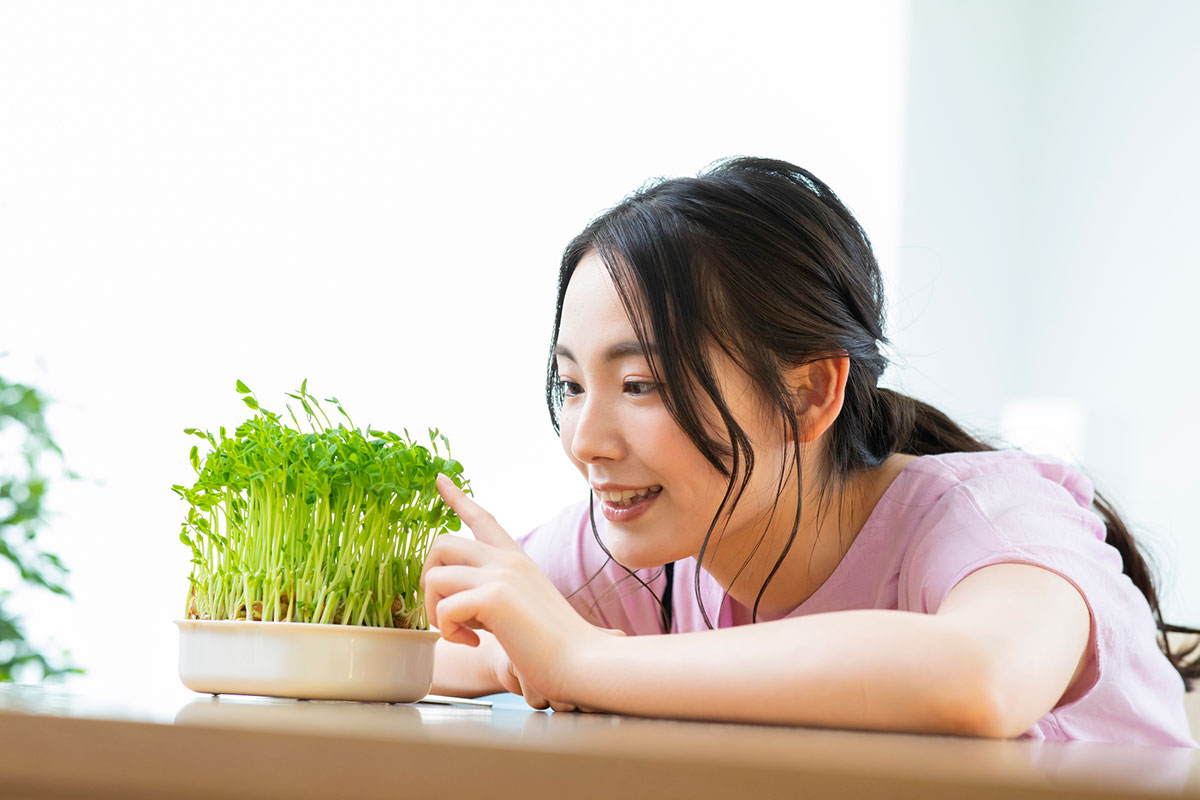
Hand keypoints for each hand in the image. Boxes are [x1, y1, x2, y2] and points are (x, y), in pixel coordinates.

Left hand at [420, 474, 611, 707]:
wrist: (584, 662)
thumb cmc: (556, 647)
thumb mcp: (525, 607)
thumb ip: (496, 595)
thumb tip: (458, 604)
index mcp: (516, 560)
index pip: (482, 517)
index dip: (457, 497)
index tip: (439, 479)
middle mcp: (507, 560)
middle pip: (442, 543)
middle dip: (428, 579)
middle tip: (444, 613)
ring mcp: (502, 575)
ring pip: (434, 575)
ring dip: (435, 611)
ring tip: (462, 634)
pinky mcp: (495, 598)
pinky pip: (443, 608)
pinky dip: (448, 632)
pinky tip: (473, 644)